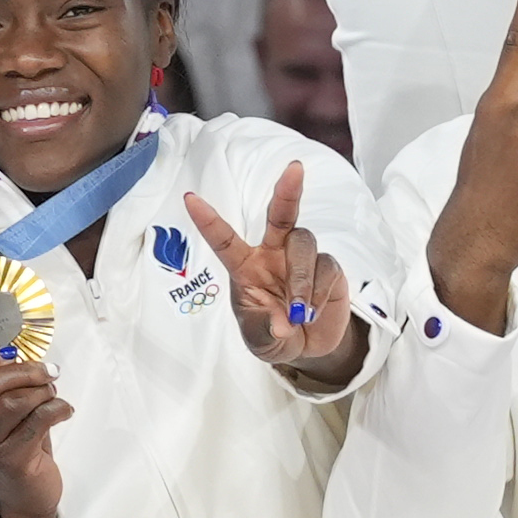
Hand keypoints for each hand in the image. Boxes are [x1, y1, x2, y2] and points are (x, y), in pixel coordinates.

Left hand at [184, 159, 371, 386]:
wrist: (308, 348)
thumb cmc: (273, 335)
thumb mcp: (260, 340)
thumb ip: (266, 330)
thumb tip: (282, 326)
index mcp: (246, 265)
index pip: (224, 240)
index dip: (208, 221)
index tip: (189, 199)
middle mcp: (274, 253)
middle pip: (281, 214)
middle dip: (287, 191)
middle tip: (295, 169)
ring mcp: (301, 257)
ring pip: (304, 246)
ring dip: (301, 280)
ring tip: (300, 313)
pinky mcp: (328, 267)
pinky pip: (326, 268)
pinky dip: (320, 292)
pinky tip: (313, 313)